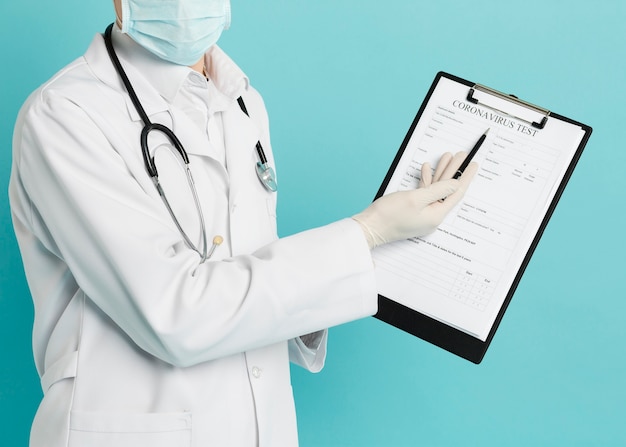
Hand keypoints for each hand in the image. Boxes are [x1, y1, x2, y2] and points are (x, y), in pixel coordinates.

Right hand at [353, 152, 477, 248]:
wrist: (369, 228)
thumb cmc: (389, 215)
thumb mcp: (416, 198)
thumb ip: (438, 190)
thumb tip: (455, 185)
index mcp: (436, 216)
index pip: (456, 193)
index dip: (465, 176)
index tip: (473, 164)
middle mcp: (432, 216)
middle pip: (447, 190)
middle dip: (454, 171)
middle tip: (462, 155)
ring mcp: (422, 214)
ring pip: (436, 190)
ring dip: (440, 173)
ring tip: (446, 157)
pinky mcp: (413, 212)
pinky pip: (425, 194)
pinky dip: (427, 181)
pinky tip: (427, 169)